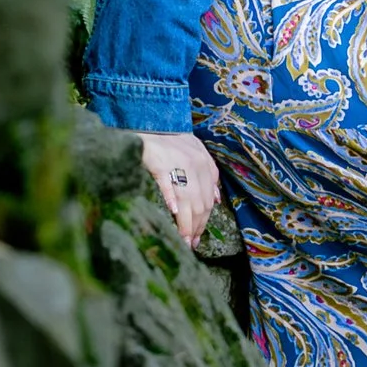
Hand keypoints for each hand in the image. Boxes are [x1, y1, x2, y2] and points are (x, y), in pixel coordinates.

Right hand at [138, 129, 220, 249]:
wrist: (150, 122)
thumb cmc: (171, 140)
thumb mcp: (196, 152)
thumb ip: (208, 174)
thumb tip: (216, 200)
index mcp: (204, 164)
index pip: (207, 201)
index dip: (203, 222)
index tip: (197, 238)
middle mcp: (195, 165)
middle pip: (200, 204)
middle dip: (196, 228)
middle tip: (190, 244)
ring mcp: (177, 164)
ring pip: (187, 200)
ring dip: (186, 224)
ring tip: (183, 240)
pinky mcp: (160, 163)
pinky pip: (168, 184)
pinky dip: (172, 200)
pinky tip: (174, 214)